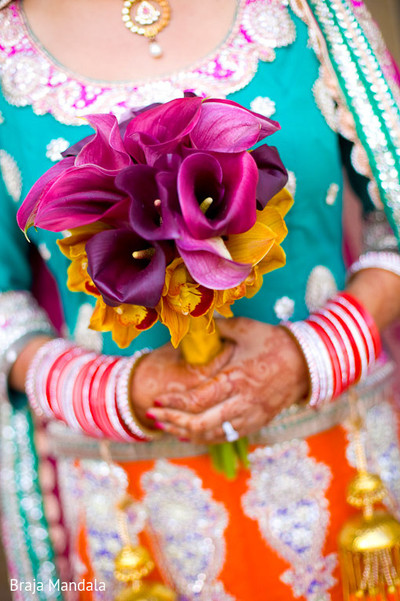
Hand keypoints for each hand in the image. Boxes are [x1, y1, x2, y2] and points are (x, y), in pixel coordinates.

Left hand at [144, 317, 309, 442]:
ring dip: (185, 433)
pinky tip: (190, 434)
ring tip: (166, 426)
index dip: (174, 404)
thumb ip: (217, 327)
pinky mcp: (256, 423)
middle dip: (172, 422)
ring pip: (212, 435)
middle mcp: (242, 402)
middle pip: (200, 423)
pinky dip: (205, 438)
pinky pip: (226, 437)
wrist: (307, 363)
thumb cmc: (274, 343)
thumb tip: (194, 322)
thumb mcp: (246, 328)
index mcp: (236, 378)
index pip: (197, 399)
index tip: (157, 400)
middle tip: (152, 415)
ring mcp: (250, 416)